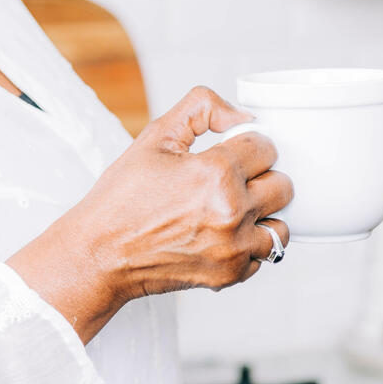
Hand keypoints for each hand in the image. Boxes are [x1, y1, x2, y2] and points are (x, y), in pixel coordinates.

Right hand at [8, 87, 292, 342]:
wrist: (100, 253)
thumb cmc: (123, 197)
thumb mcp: (156, 136)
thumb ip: (202, 108)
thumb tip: (242, 116)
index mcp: (215, 173)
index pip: (266, 147)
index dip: (248, 144)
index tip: (231, 152)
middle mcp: (231, 212)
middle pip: (282, 185)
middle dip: (260, 177)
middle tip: (232, 179)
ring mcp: (233, 248)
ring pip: (281, 224)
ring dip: (262, 214)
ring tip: (234, 209)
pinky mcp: (230, 275)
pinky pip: (265, 255)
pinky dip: (250, 244)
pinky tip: (224, 234)